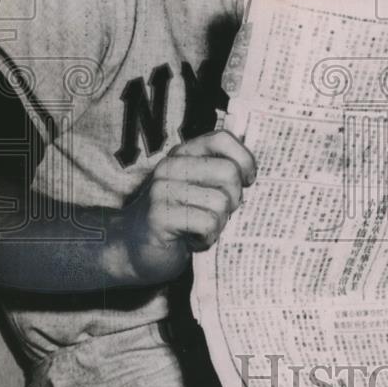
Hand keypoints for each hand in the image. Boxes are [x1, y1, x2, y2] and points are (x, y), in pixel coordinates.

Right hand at [120, 130, 255, 283]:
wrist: (133, 247)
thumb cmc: (179, 218)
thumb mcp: (200, 188)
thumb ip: (221, 174)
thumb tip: (254, 172)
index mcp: (184, 153)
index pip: (223, 139)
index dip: (244, 160)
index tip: (247, 181)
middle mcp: (171, 166)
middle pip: (229, 173)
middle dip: (234, 199)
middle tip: (218, 213)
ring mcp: (162, 190)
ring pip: (221, 202)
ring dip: (219, 223)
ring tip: (202, 229)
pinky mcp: (160, 216)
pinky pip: (207, 223)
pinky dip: (207, 238)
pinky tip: (193, 240)